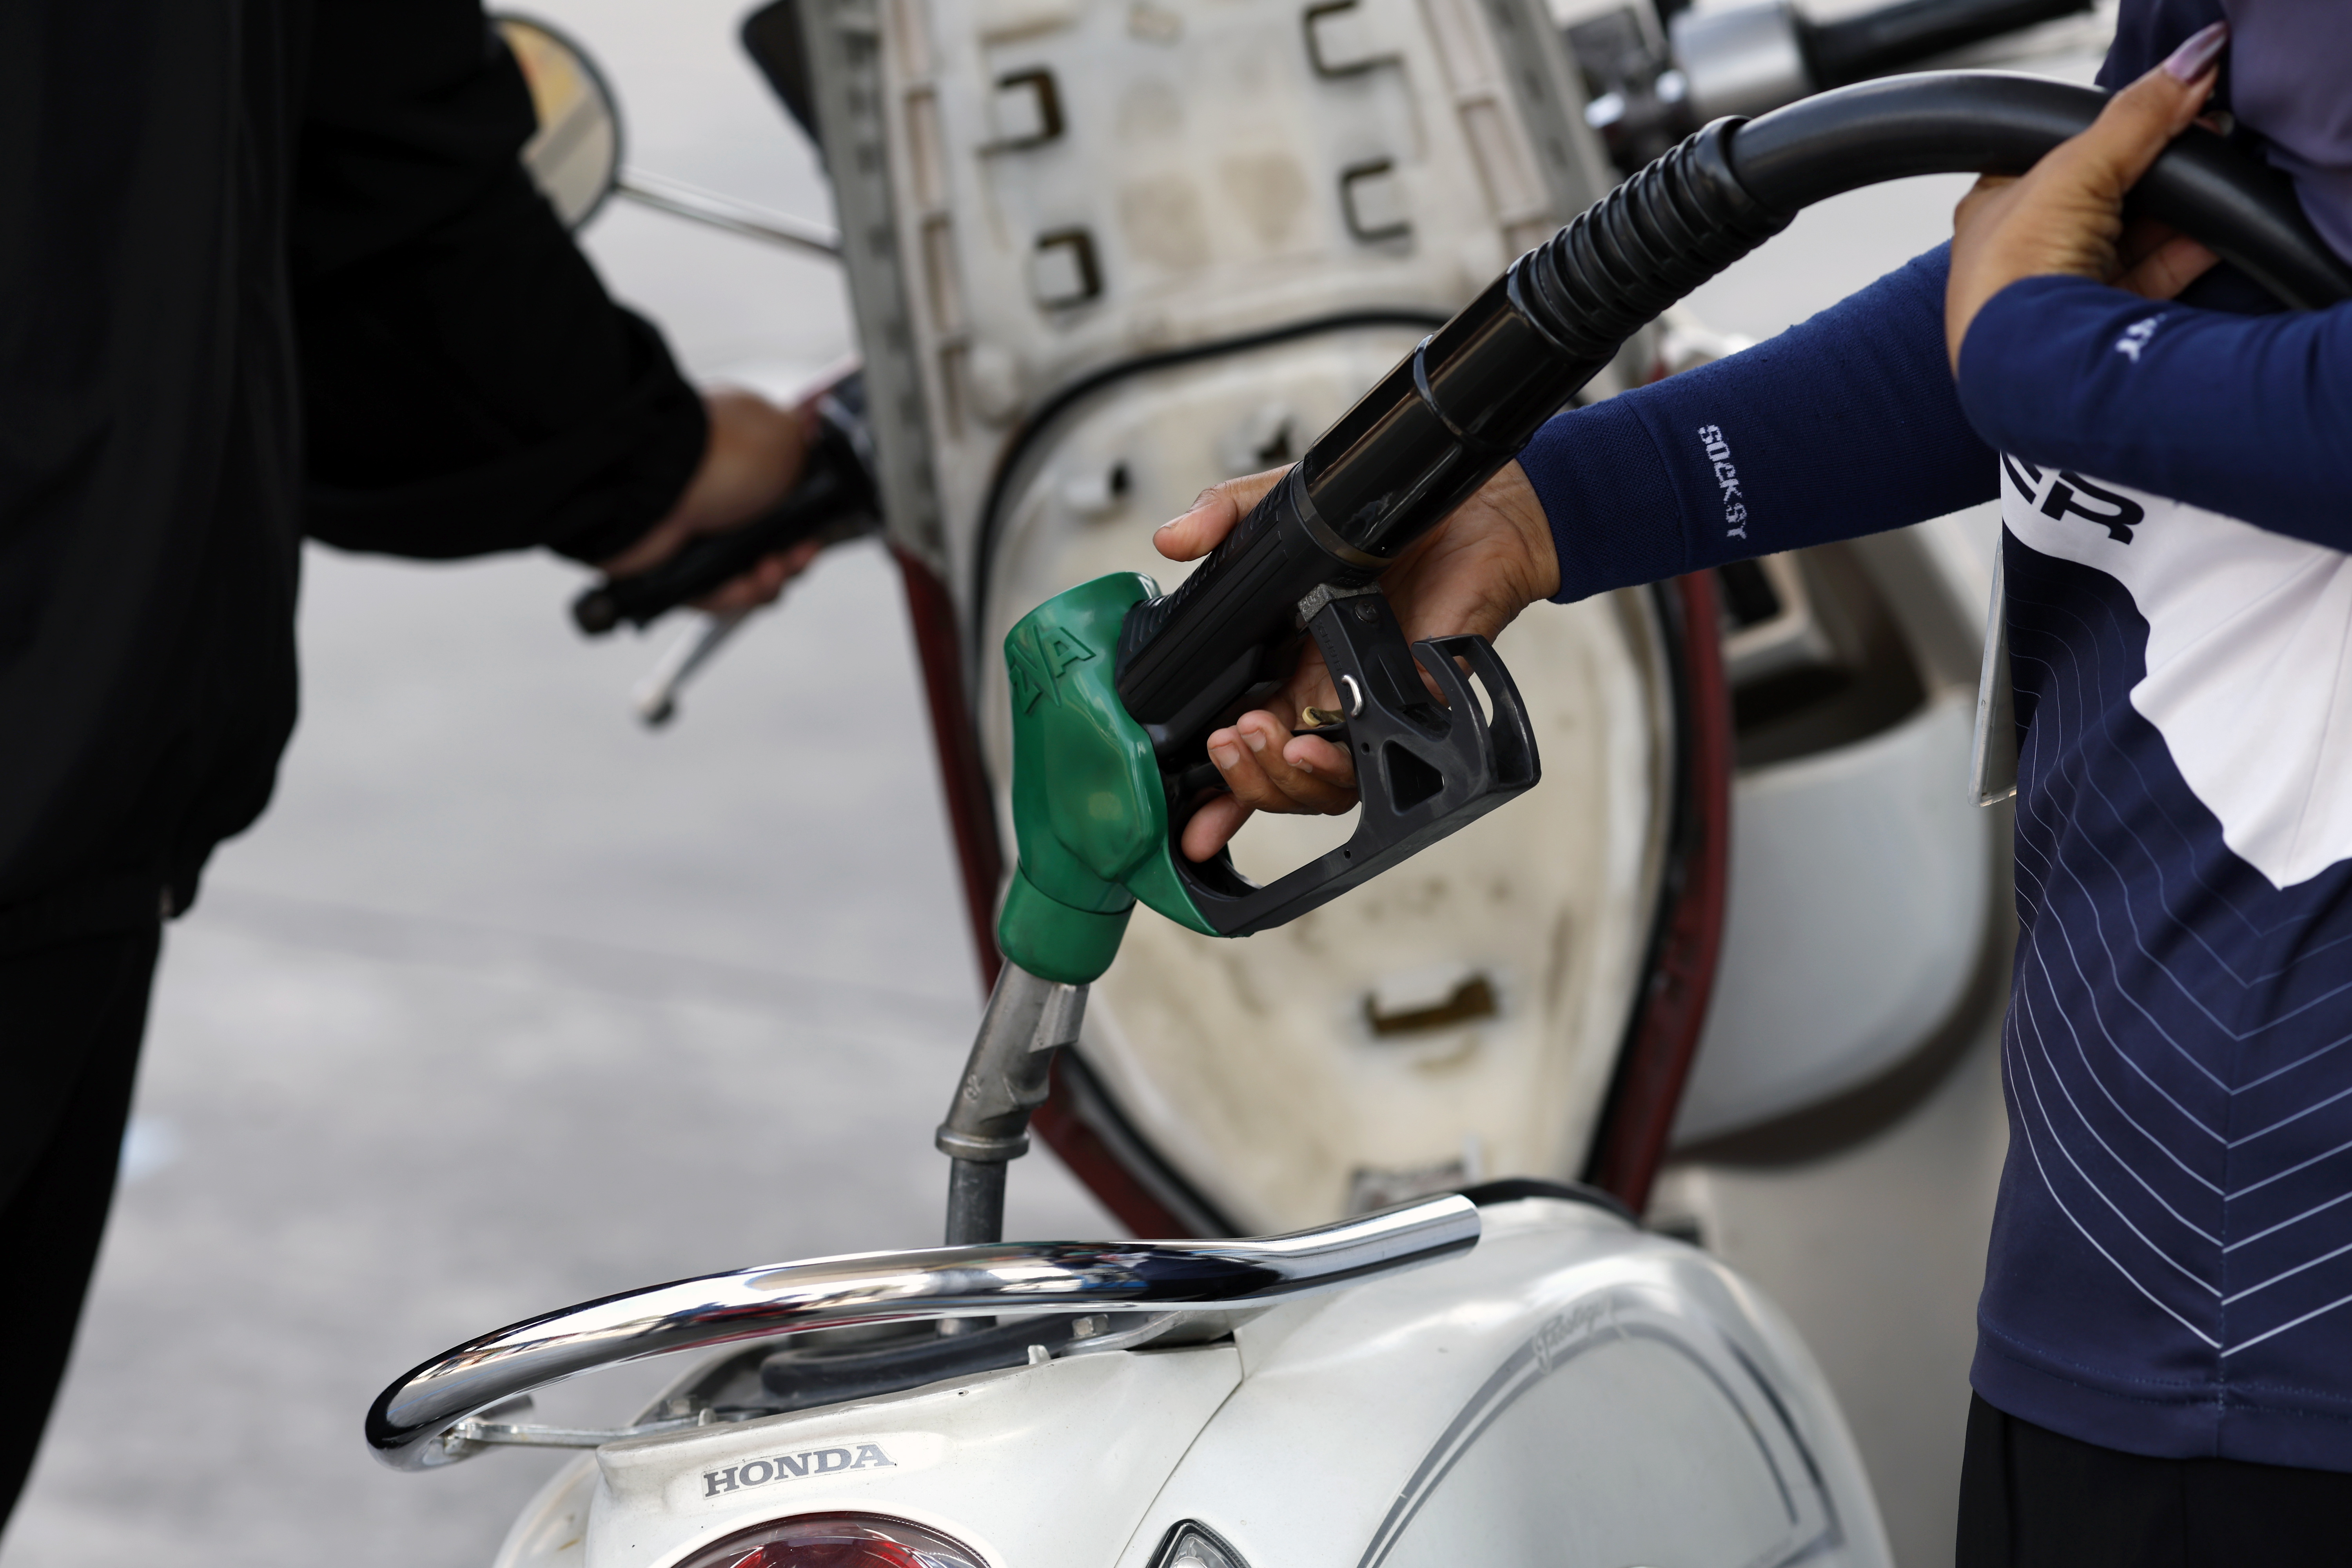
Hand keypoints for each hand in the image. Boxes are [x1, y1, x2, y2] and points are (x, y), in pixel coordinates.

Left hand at [596, 388, 822, 612]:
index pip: (788, 497)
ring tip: (768, 572)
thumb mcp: (786, 435)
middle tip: (795, 555)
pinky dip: (736, 595)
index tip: (816, 530)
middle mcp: (720, 489)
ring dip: (768, 580)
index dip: (809, 520)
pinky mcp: (676, 565)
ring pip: (747, 572)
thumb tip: (815, 458)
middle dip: (792, 556)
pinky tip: (746, 586)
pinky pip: (717, 594)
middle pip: (771, 541)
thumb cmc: (715, 453)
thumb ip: (810, 450)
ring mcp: (696, 528)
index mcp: (743, 453)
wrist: (653, 486)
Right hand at [1152, 461, 1558, 861]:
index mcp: (1287, 672)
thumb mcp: (1286, 508)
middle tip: (1228, 741)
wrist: (1472, 513)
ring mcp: (1369, 711)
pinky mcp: (1413, 710)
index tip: (1181, 804)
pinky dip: (1341, 769)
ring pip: (1321, 789)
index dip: (1213, 789)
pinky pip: (1381, 766)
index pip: (1242, 745)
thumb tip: (1170, 537)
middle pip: (1277, 782)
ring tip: (1262, 738)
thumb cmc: (1385, 520)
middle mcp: (1326, 703)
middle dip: (1242, 782)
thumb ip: (1224, 517)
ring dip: (1282, 779)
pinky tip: (1316, 746)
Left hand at [1946, 20, 2228, 371]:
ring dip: (2174, 213)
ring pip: (2131, 238)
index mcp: (1994, 210)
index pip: (2057, 158)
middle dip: (2150, 177)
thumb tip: (2190, 66)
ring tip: (2208, 185)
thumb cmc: (2017, 269)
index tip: (2162, 118)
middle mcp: (2022, 253)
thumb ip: (2134, 118)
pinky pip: (2153, 278)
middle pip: (2102, 198)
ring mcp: (2061, 291)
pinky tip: (2214, 232)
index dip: (2110, 138)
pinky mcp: (2099, 324)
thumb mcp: (2074, 169)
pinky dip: (2185, 253)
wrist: (2028, 363)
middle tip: (2197, 147)